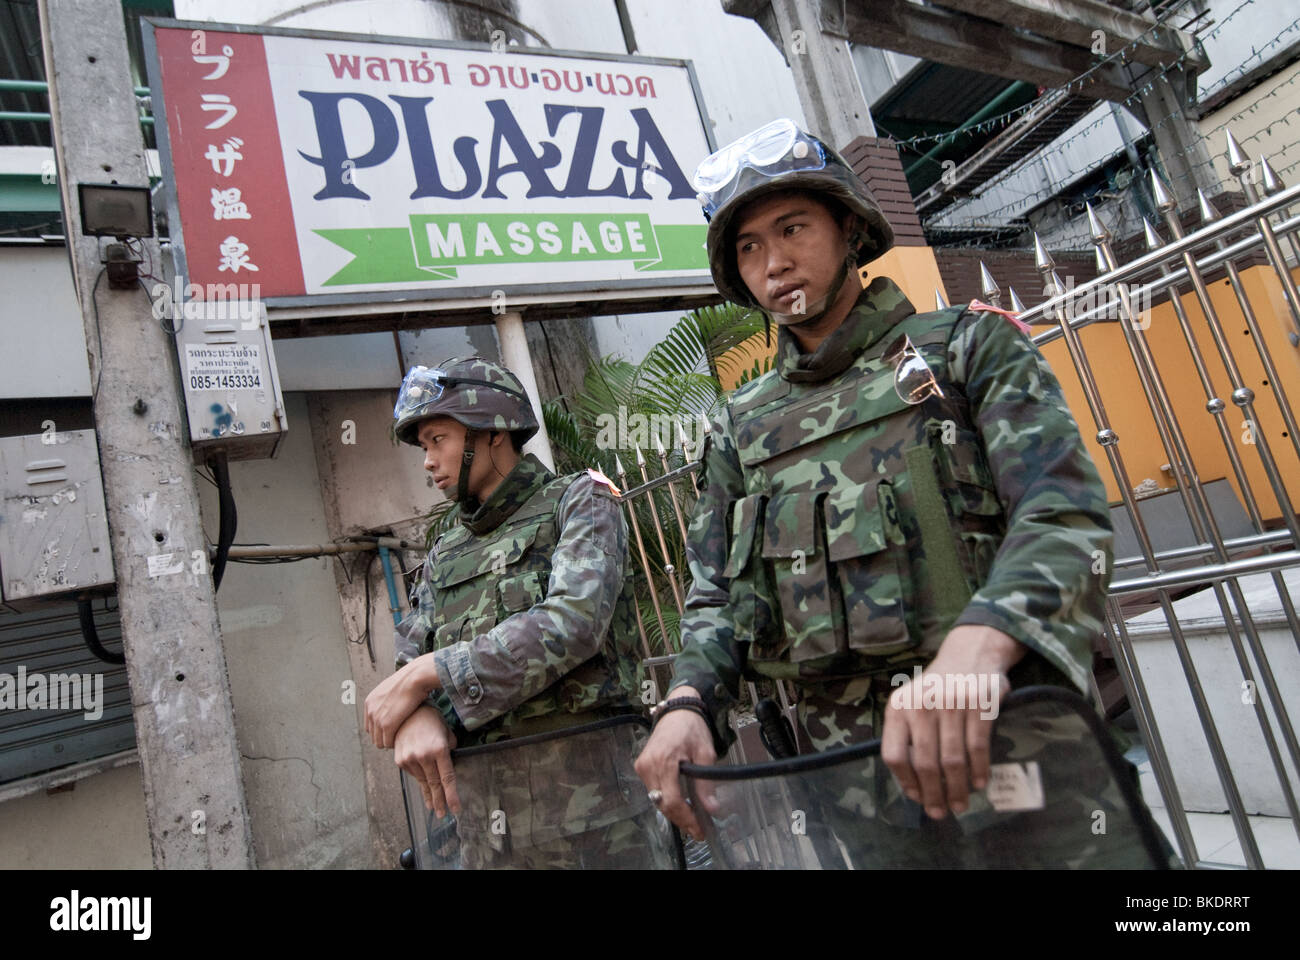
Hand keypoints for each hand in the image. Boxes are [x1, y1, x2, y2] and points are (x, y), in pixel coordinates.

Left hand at [364, 653, 440, 749]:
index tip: (392, 730)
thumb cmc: (411, 680)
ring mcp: (377, 718)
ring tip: (400, 738)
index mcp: (369, 701)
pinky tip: (403, 739)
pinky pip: (387, 742)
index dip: (380, 730)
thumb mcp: (393, 688)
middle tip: (398, 736)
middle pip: (372, 735)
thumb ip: (389, 698)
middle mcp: (370, 710)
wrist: (416, 677)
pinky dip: (394, 744)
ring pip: (378, 742)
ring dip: (389, 742)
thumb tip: (396, 702)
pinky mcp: (386, 724)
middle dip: (384, 737)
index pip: (369, 725)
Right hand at [394, 705, 460, 817]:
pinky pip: (414, 774)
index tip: (456, 809)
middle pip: (434, 784)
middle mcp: (424, 756)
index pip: (447, 778)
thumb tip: (451, 757)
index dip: (452, 795)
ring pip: (423, 781)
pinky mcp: (400, 760)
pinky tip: (425, 788)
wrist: (406, 712)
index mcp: (439, 749)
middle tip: (444, 814)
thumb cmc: (430, 719)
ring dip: (429, 794)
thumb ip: (451, 746)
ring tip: (434, 806)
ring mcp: (410, 759)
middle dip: (440, 801)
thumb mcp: (446, 730)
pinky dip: (420, 780)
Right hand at [634, 686, 718, 840]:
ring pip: (657, 800)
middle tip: (698, 830)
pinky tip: (680, 804)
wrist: (678, 710)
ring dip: (673, 811)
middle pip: (663, 804)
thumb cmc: (693, 728)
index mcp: (665, 761)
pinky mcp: (641, 766)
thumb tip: (712, 809)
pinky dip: (666, 800)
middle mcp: (649, 765)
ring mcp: (642, 766)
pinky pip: (653, 790)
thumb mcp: (706, 754)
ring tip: (692, 820)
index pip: (672, 800)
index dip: (686, 819)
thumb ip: (706, 783)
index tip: (699, 830)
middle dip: (681, 819)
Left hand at [880, 625, 1023, 819]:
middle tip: (941, 812)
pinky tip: (978, 783)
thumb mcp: (912, 704)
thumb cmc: (937, 690)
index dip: (905, 782)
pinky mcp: (978, 704)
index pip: (894, 755)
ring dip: (957, 788)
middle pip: (925, 763)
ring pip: (952, 759)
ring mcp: (950, 703)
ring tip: (960, 804)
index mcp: (898, 707)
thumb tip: (913, 787)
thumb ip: (908, 737)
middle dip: (933, 794)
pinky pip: (977, 747)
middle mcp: (921, 704)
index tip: (916, 798)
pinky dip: (978, 770)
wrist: (969, 655)